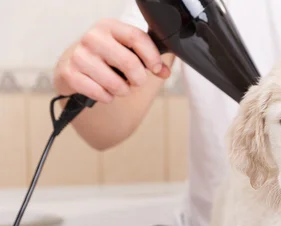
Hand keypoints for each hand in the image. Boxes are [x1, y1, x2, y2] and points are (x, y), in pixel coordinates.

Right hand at [53, 18, 170, 103]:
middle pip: (130, 63)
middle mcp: (92, 37)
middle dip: (139, 79)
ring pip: (116, 84)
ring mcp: (79, 55)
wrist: (73, 64)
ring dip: (123, 91)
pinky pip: (100, 94)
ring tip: (119, 86)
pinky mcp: (70, 73)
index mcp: (109, 26)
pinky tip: (105, 91)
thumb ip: (148, 59)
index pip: (137, 37)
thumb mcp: (126, 50)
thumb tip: (165, 72)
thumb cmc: (106, 56)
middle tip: (136, 81)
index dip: (152, 57)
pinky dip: (107, 98)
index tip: (157, 69)